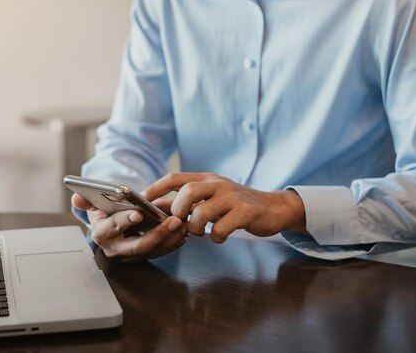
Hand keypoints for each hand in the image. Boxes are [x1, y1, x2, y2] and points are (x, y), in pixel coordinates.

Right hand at [72, 193, 188, 260]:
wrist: (111, 221)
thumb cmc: (104, 209)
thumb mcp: (92, 202)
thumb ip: (85, 199)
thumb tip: (77, 198)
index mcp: (101, 232)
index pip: (112, 227)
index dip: (124, 221)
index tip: (138, 213)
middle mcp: (115, 248)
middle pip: (138, 246)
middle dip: (157, 234)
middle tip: (172, 220)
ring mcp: (131, 254)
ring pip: (153, 250)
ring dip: (170, 238)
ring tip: (182, 222)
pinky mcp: (144, 255)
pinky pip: (161, 251)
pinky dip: (173, 242)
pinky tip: (183, 230)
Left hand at [143, 173, 306, 243]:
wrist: (273, 208)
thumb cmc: (235, 205)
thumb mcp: (211, 198)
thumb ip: (187, 202)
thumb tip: (157, 207)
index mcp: (206, 179)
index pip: (175, 178)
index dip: (156, 188)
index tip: (142, 200)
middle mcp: (218, 184)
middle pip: (187, 191)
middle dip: (178, 210)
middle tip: (181, 223)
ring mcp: (232, 197)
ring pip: (202, 211)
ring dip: (196, 227)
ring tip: (201, 232)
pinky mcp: (245, 212)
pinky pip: (222, 227)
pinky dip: (216, 236)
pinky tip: (220, 237)